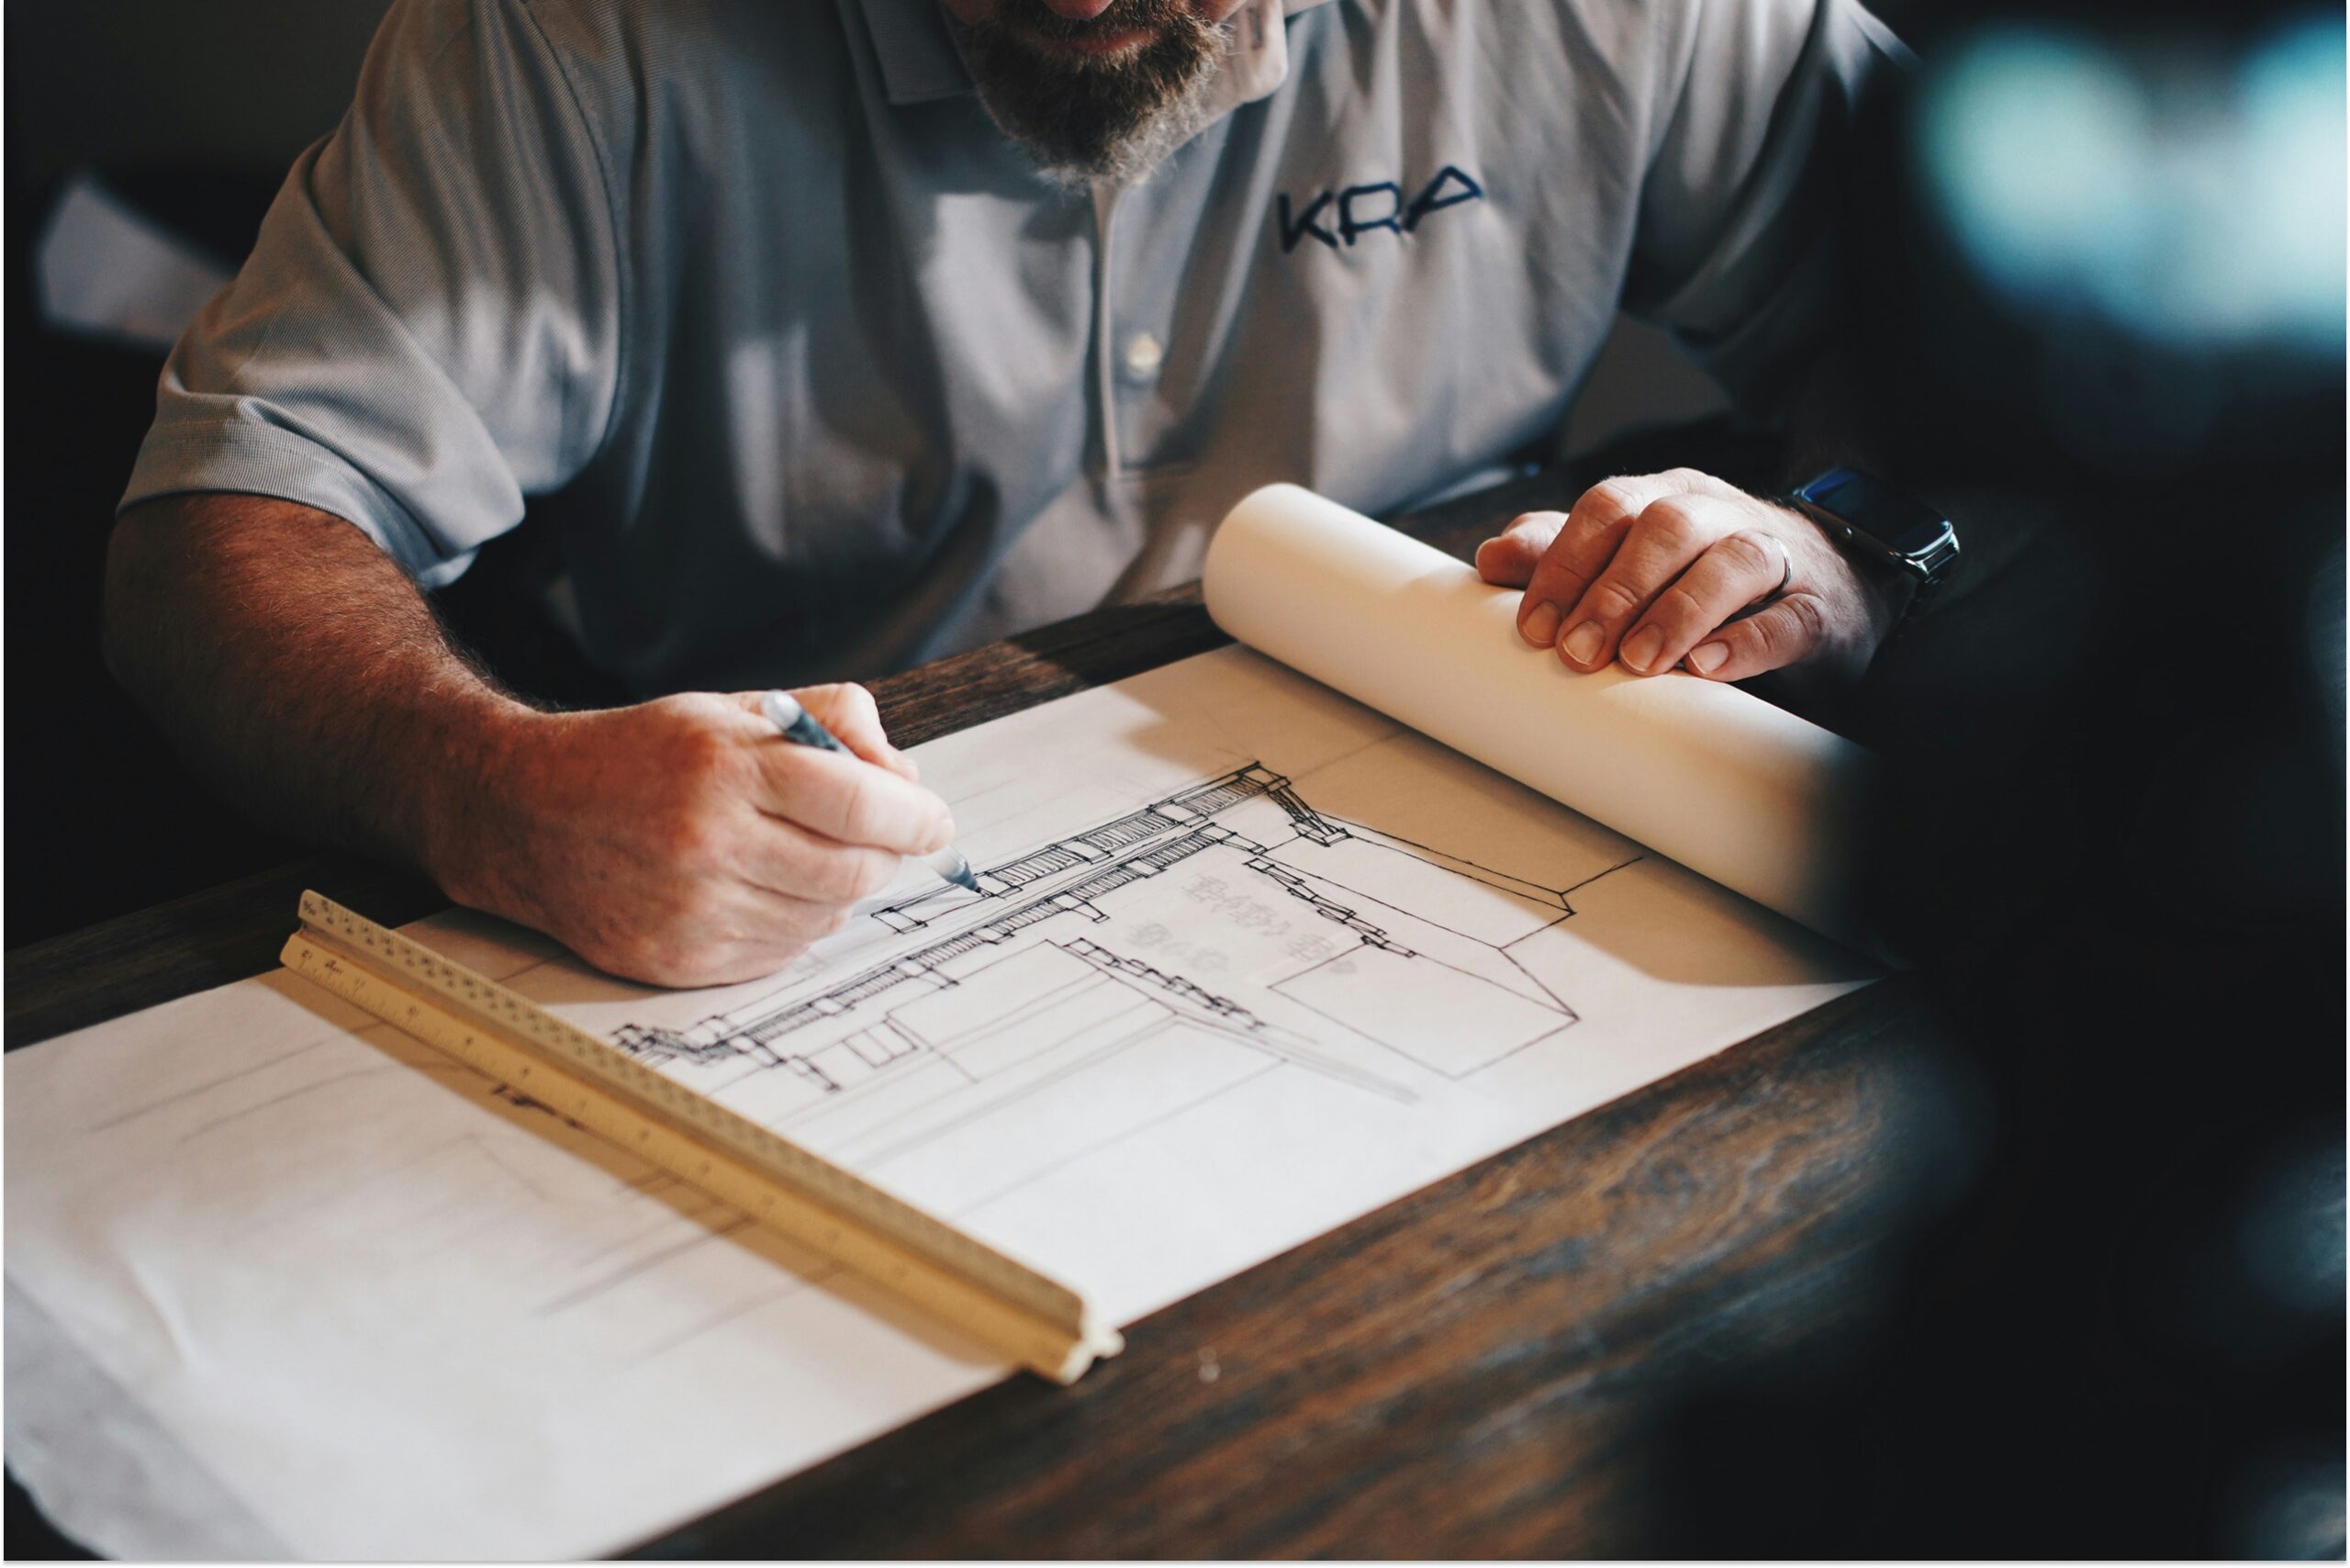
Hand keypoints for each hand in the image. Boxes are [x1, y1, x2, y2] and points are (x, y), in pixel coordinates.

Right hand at [434, 685, 954, 986]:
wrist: (527, 814)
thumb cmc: (641, 755)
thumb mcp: (731, 710)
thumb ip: (830, 722)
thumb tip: (906, 777)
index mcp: (725, 766)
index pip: (862, 804)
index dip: (916, 817)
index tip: (934, 820)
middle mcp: (708, 841)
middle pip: (856, 870)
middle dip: (884, 855)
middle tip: (876, 838)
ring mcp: (692, 909)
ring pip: (825, 918)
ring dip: (837, 891)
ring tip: (801, 856)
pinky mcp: (679, 960)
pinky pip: (781, 953)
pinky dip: (793, 924)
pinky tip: (762, 889)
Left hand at [1474, 468, 1896, 684]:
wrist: (1824, 589)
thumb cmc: (1702, 575)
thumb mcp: (1630, 560)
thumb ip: (1564, 555)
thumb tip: (1489, 558)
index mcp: (1665, 497)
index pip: (1608, 508)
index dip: (1565, 563)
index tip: (1533, 627)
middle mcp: (1719, 513)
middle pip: (1665, 527)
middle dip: (1613, 590)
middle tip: (1577, 651)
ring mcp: (1776, 556)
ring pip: (1731, 560)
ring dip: (1676, 610)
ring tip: (1639, 662)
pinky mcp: (1816, 608)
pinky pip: (1788, 617)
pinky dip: (1746, 641)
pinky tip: (1708, 668)